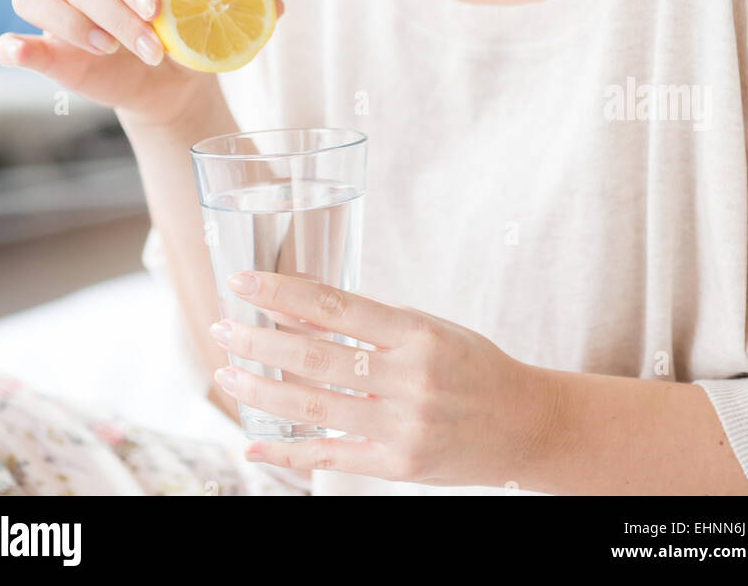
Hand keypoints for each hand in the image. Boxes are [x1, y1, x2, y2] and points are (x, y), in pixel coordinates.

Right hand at [0, 0, 284, 121]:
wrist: (173, 82)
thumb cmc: (192, 33)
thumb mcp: (224, 13)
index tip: (157, 8)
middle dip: (117, 15)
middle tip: (152, 47)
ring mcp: (60, 12)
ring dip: (69, 24)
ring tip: (108, 51)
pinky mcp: (45, 50)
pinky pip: (12, 39)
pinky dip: (14, 44)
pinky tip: (24, 52)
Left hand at [209, 270, 556, 486]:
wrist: (524, 424)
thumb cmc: (471, 365)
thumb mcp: (424, 327)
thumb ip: (365, 321)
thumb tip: (297, 306)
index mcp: (416, 332)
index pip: (335, 305)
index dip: (283, 293)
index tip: (243, 282)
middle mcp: (409, 378)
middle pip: (315, 357)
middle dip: (259, 342)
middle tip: (222, 328)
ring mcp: (403, 425)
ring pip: (315, 407)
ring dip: (263, 391)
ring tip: (228, 375)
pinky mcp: (399, 464)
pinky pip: (332, 455)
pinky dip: (289, 450)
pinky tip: (255, 441)